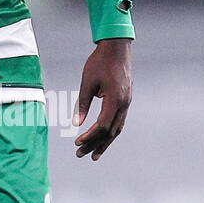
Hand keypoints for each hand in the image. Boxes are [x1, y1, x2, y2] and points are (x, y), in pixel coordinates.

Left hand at [74, 37, 131, 160]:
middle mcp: (124, 103)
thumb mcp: (87, 83)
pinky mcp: (125, 100)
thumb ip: (82, 104)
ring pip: (117, 129)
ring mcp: (127, 102)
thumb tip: (76, 123)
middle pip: (110, 132)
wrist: (117, 47)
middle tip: (80, 155)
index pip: (103, 126)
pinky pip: (119, 121)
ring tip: (94, 155)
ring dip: (105, 143)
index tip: (77, 143)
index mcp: (115, 99)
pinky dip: (111, 132)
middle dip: (95, 145)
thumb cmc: (100, 62)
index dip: (90, 137)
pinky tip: (103, 139)